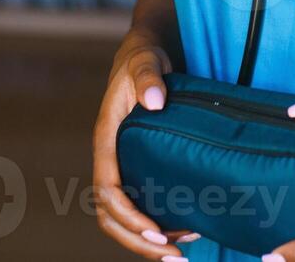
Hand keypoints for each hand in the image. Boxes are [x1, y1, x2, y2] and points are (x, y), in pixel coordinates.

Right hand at [92, 30, 200, 258]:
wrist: (146, 53)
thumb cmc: (142, 57)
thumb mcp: (144, 59)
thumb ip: (148, 76)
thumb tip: (155, 101)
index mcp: (107, 138)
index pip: (108, 189)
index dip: (128, 215)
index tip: (155, 232)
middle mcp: (112, 158)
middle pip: (111, 215)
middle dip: (138, 241)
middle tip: (173, 256)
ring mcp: (125, 165)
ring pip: (124, 217)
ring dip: (147, 241)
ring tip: (181, 253)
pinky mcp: (141, 166)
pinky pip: (142, 204)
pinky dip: (159, 224)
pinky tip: (187, 230)